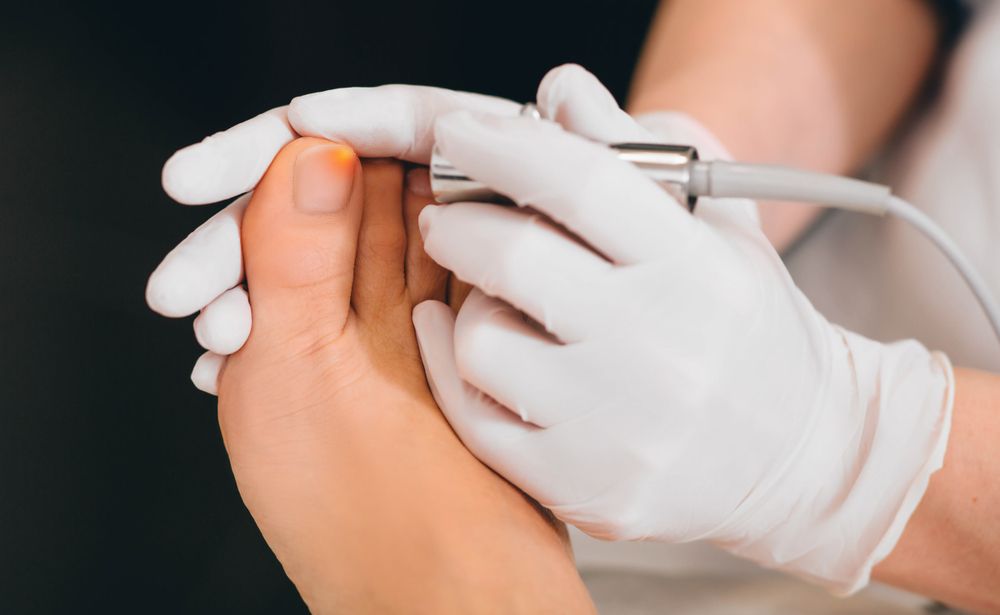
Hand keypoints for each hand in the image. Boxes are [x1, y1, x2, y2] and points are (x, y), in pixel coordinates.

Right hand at [145, 64, 724, 393]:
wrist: (715, 388)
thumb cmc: (689, 284)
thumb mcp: (651, 214)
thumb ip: (600, 156)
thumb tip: (555, 93)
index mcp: (487, 164)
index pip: (388, 126)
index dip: (320, 131)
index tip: (253, 147)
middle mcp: (446, 208)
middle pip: (320, 201)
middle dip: (242, 233)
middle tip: (177, 283)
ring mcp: (426, 272)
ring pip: (312, 269)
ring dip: (249, 293)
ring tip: (205, 331)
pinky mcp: (421, 332)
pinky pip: (335, 326)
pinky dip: (282, 337)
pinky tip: (235, 354)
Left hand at [412, 68, 952, 593]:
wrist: (803, 458)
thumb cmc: (746, 329)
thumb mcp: (715, 230)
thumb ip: (634, 154)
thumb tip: (559, 91)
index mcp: (695, 269)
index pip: (579, 184)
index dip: (503, 146)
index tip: (457, 134)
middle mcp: (659, 348)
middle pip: (513, 261)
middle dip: (457, 224)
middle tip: (447, 218)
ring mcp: (620, 428)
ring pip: (482, 342)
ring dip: (467, 306)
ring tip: (494, 301)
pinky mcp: (587, 488)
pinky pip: (476, 419)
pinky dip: (452, 369)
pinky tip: (464, 344)